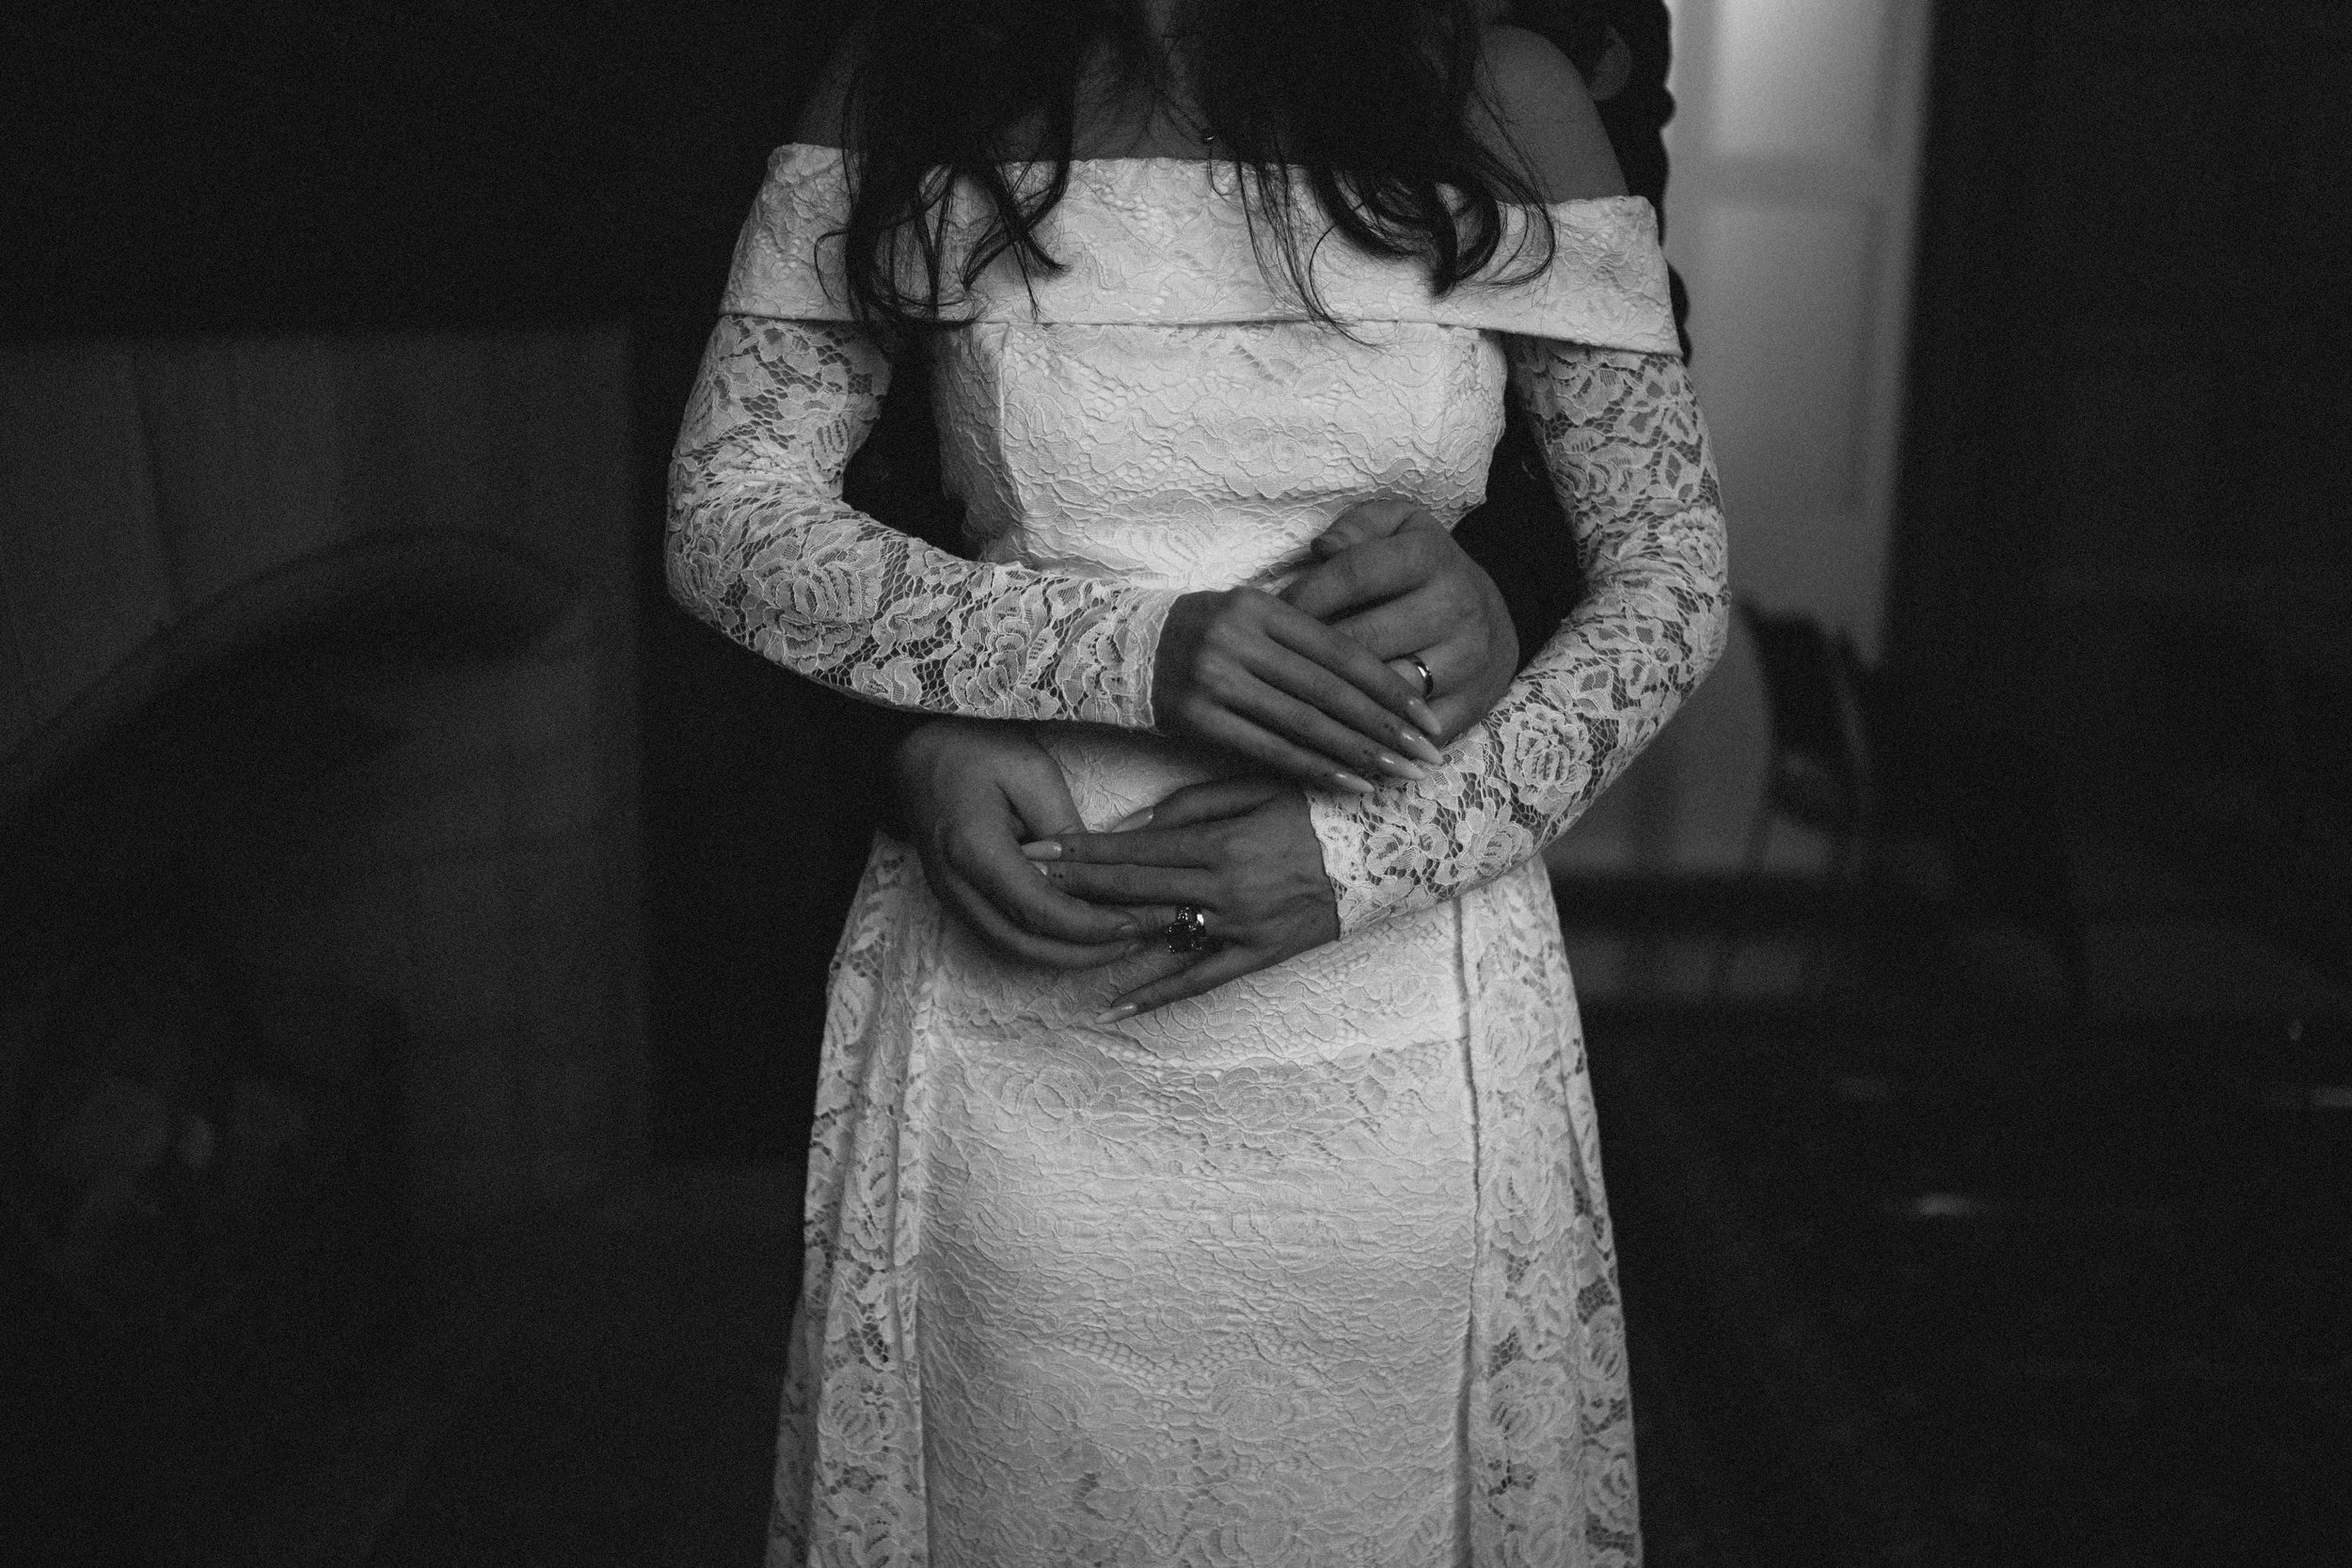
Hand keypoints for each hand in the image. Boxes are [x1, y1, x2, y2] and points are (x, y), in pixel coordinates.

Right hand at [892, 720, 1146, 967]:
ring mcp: (951, 897)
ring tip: (1119, 941)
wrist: (915, 749)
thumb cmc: (972, 748)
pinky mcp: (957, 898)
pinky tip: (1082, 933)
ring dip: (1068, 954)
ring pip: (1013, 949)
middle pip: (1025, 944)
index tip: (1136, 921)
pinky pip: (1003, 935)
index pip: (1039, 910)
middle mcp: (956, 885)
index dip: (1091, 925)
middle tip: (1138, 938)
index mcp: (973, 849)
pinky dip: (1046, 942)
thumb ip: (1064, 827)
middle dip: (1086, 952)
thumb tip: (1102, 873)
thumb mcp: (1030, 771)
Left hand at [1020, 778, 1339, 1020]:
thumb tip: (1133, 826)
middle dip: (1076, 887)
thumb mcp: (1259, 789)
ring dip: (1103, 936)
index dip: (1082, 851)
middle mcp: (1225, 889)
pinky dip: (1159, 993)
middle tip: (1025, 884)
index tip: (1038, 851)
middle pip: (1134, 891)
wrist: (1393, 850)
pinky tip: (1116, 1006)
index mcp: (1222, 842)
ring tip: (1052, 937)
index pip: (1134, 850)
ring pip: (1159, 935)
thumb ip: (1194, 806)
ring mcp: (1243, 927)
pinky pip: (1202, 980)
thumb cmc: (1321, 809)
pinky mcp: (1262, 955)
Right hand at [1152, 587, 1445, 794]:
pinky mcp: (1197, 718)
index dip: (1390, 686)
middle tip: (1429, 755)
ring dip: (1359, 754)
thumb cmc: (1208, 634)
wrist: (1125, 650)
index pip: (1341, 650)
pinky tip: (1354, 783)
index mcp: (1261, 607)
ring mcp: (1214, 680)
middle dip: (1386, 727)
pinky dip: (1316, 769)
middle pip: (1329, 690)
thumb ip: (1307, 640)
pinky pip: (1270, 750)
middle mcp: (1238, 639)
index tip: (1428, 716)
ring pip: (1304, 724)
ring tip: (1401, 773)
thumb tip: (1383, 682)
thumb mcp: (1255, 617)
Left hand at [1279, 499, 1518, 744]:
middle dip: (1310, 655)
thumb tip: (1321, 548)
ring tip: (1297, 701)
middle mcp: (1456, 606)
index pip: (1354, 575)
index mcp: (1429, 557)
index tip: (1270, 615)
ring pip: (1386, 689)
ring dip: (1338, 701)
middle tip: (1273, 666)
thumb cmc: (1424, 571)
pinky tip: (1336, 737)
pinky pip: (1413, 730)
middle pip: (1365, 640)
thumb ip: (1357, 527)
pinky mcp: (1473, 703)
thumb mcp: (1398, 527)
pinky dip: (1375, 738)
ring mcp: (1468, 659)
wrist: (1497, 616)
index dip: (1304, 596)